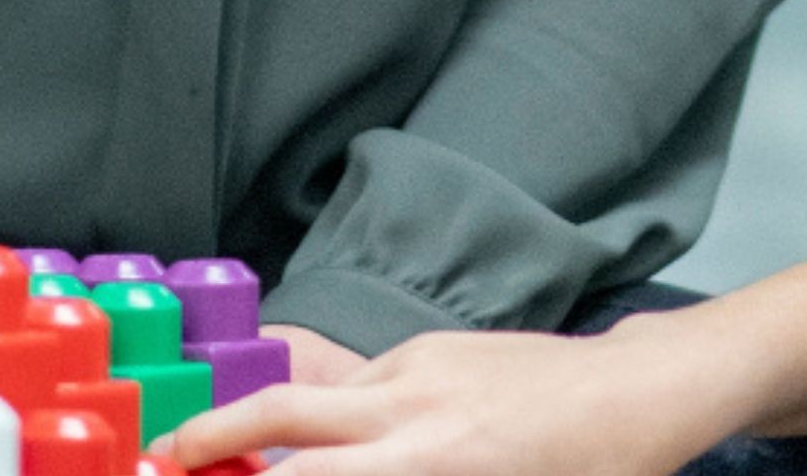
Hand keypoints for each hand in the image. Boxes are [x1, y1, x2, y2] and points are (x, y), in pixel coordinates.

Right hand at [164, 315, 753, 475]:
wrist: (643, 392)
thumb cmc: (593, 469)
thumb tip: (336, 475)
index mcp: (431, 462)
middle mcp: (412, 407)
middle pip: (281, 412)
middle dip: (210, 437)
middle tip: (163, 458)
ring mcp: (420, 365)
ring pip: (321, 395)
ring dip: (279, 426)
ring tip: (238, 455)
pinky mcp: (434, 345)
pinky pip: (369, 383)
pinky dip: (351, 415)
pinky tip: (368, 442)